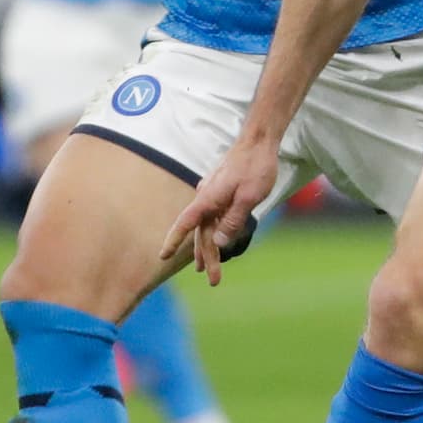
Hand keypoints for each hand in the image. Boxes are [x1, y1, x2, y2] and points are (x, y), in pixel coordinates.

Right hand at [159, 137, 280, 285]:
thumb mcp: (248, 196)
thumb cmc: (256, 166)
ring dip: (210, 248)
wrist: (260, 141)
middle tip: (214, 281)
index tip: (162, 256)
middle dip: (206, 257)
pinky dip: (215, 232)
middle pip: (202, 232)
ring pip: (208, 226)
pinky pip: (215, 217)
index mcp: (209, 198)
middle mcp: (207, 197)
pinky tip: (216, 242)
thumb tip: (218, 242)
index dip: (173, 240)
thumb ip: (233, 220)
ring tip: (207, 268)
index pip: (185, 223)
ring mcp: (214, 194)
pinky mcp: (223, 192)